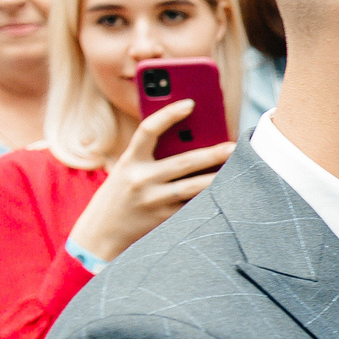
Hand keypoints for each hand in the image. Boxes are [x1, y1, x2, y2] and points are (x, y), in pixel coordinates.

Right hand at [67, 100, 233, 264]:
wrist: (100, 234)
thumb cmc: (120, 195)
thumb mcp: (127, 171)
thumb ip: (150, 157)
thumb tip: (190, 141)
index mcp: (129, 161)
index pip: (148, 130)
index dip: (168, 114)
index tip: (190, 104)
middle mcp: (140, 179)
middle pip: (183, 162)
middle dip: (211, 154)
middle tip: (233, 146)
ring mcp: (153, 201)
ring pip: (192, 187)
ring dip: (217, 178)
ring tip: (237, 170)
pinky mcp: (163, 219)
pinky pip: (191, 206)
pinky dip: (208, 199)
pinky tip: (226, 193)